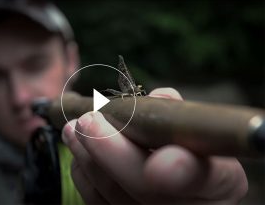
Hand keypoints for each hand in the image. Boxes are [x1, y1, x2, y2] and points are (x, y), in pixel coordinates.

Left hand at [61, 88, 247, 203]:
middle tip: (88, 120)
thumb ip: (178, 114)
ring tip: (73, 129)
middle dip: (110, 150)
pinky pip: (97, 203)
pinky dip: (83, 175)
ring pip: (112, 194)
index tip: (160, 162)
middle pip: (144, 187)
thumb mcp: (198, 134)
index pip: (204, 178)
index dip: (180, 172)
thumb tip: (158, 98)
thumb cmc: (190, 154)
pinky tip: (78, 154)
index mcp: (219, 183)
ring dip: (87, 157)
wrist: (179, 191)